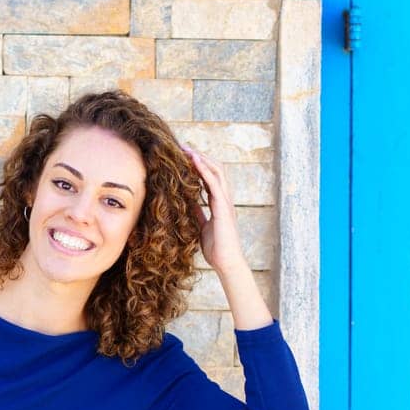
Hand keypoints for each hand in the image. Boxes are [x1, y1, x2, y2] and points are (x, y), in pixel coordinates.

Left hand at [181, 144, 246, 276]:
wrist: (226, 262)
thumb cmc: (216, 249)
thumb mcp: (201, 227)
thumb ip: (197, 213)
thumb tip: (187, 204)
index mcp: (219, 204)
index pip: (210, 178)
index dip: (198, 166)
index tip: (184, 158)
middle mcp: (224, 199)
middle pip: (215, 169)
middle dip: (199, 156)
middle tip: (183, 147)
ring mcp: (225, 201)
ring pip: (216, 171)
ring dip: (202, 158)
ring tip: (187, 148)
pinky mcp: (223, 207)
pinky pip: (214, 182)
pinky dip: (205, 169)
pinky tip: (195, 160)